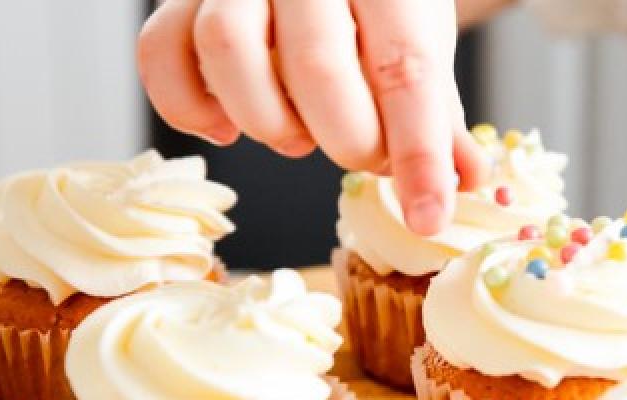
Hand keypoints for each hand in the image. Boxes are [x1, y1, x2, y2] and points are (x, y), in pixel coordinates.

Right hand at [138, 0, 487, 234]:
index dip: (418, 151)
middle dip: (346, 139)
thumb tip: (466, 180)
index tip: (429, 215)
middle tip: (361, 155)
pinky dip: (188, 108)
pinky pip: (160, 54)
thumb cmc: (374, 5)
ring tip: (297, 136)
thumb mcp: (418, 39)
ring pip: (228, 50)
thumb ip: (435, 111)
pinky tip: (225, 127)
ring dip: (266, 121)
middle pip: (316, 65)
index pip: (404, 66)